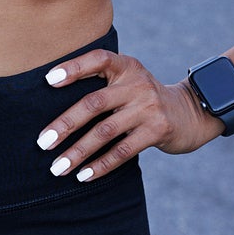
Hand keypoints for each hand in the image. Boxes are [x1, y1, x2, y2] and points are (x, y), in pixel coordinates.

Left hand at [36, 48, 220, 179]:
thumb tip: (55, 111)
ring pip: (105, 132)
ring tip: (58, 167)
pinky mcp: (158, 130)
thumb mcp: (128, 82)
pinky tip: (84, 175)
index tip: (48, 80)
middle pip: (94, 103)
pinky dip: (101, 165)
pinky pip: (123, 151)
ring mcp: (149, 107)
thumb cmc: (143, 100)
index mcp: (126, 66)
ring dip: (78, 152)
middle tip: (43, 143)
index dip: (73, 68)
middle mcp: (137, 83)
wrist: (190, 113)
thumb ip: (102, 86)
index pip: (98, 59)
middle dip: (65, 124)